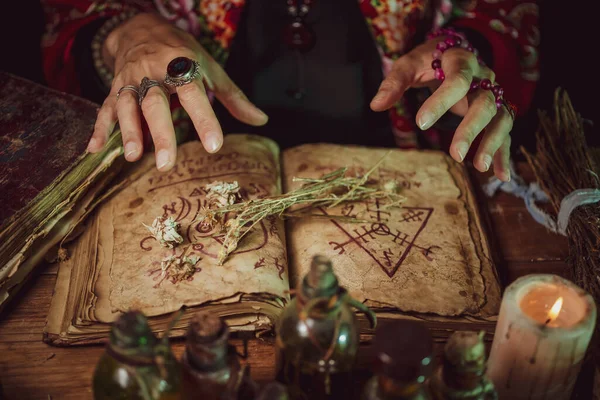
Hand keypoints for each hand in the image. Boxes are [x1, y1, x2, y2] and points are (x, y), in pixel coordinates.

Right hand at [88, 13, 267, 170]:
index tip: (214, 146)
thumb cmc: (183, 53)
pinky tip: (95, 149)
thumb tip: (261, 121)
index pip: (195, 95)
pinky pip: (105, 108)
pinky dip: (99, 128)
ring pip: (127, 106)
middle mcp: (154, 73)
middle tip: (167, 164)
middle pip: (156, 104)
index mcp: (182, 66)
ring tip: (133, 157)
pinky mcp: (114, 88)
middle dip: (160, 134)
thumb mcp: (210, 69)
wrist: (141, 27)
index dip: (204, 120)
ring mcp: (131, 80)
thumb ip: (234, 98)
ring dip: (128, 131)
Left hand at [370, 37, 512, 181]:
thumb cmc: (428, 60)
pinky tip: (501, 175)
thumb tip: (376, 105)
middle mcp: (483, 78)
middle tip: (455, 155)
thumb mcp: (409, 64)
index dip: (441, 102)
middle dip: (471, 130)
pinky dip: (504, 153)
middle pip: (484, 103)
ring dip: (492, 143)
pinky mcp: (495, 110)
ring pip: (500, 118)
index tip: (421, 123)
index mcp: (461, 61)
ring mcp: (492, 94)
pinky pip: (503, 131)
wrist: (453, 50)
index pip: (457, 81)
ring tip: (480, 168)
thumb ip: (394, 83)